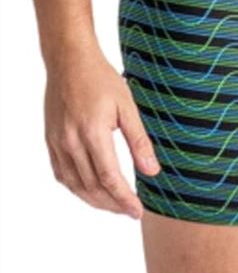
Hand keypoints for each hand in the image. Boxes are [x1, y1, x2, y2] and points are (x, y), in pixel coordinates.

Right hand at [44, 43, 160, 217]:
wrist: (69, 61)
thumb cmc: (101, 79)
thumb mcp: (127, 106)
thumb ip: (139, 141)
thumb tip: (152, 171)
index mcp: (93, 133)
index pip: (110, 179)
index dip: (125, 199)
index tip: (137, 211)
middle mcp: (71, 142)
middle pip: (92, 187)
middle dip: (112, 205)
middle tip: (130, 212)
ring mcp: (57, 143)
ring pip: (75, 185)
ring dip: (95, 201)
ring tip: (114, 206)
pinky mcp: (51, 141)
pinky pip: (62, 174)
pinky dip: (77, 188)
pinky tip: (90, 191)